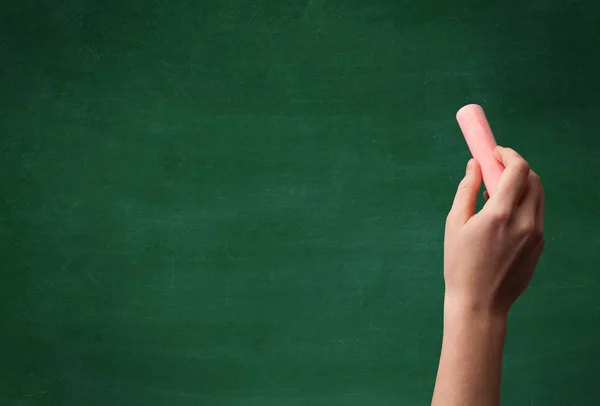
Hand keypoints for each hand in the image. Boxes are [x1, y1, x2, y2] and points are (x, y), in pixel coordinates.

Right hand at [444, 146, 544, 316]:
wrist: (480, 304)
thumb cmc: (460, 264)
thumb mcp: (454, 224)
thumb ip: (466, 190)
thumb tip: (474, 164)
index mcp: (501, 214)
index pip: (518, 169)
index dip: (508, 154)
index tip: (494, 152)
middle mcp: (525, 221)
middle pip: (533, 179)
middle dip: (515, 167)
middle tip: (495, 169)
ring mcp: (536, 235)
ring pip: (537, 197)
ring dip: (520, 186)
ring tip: (495, 195)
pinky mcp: (539, 246)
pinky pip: (535, 215)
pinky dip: (523, 205)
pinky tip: (502, 216)